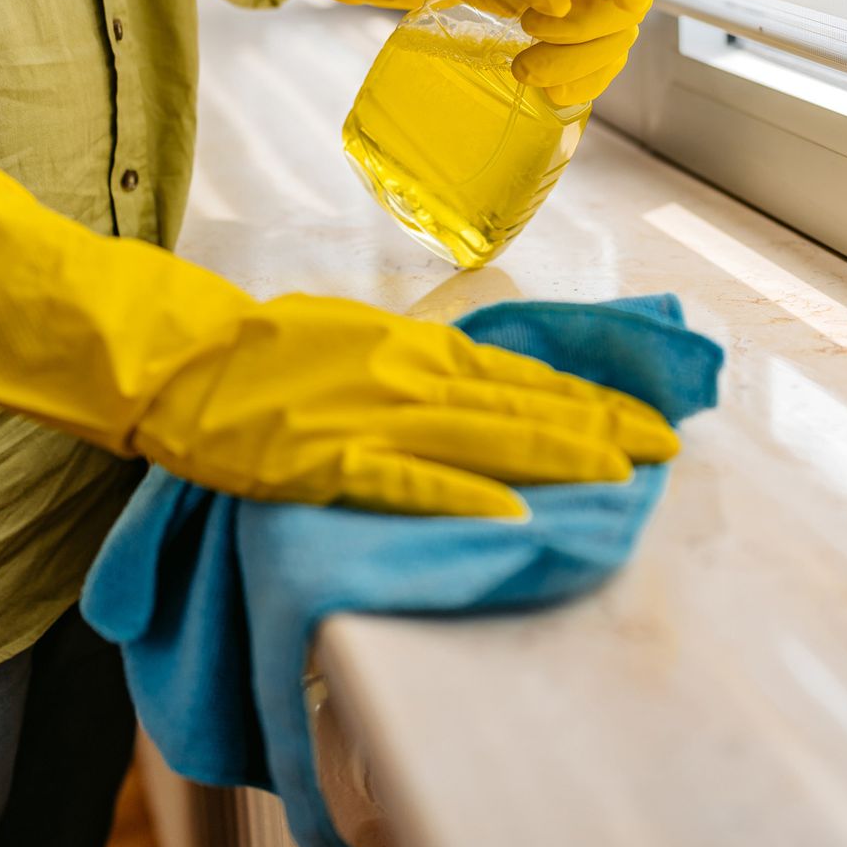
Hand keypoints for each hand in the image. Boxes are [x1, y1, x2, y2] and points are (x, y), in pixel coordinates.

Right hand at [0, 153, 679, 517]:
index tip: (650, 418)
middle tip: (667, 448)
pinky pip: (404, 482)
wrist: (179, 357)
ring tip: (622, 475)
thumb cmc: (270, 349)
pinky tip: (511, 510)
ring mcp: (370, 417)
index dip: (591, 399)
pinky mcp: (325, 461)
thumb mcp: (363, 337)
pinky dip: (460, 496)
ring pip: (483, 438)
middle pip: (523, 405)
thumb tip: (482, 382)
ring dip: (556, 455)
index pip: (526, 377)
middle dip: (600, 428)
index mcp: (419, 348)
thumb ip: (423, 361)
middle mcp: (410, 377)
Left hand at [514, 0, 667, 105]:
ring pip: (614, 40)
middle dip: (589, 30)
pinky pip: (595, 62)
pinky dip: (581, 81)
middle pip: (629, 4)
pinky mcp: (567, 29)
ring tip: (525, 68)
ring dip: (580, 64)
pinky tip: (553, 89)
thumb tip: (560, 2)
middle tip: (532, 29)